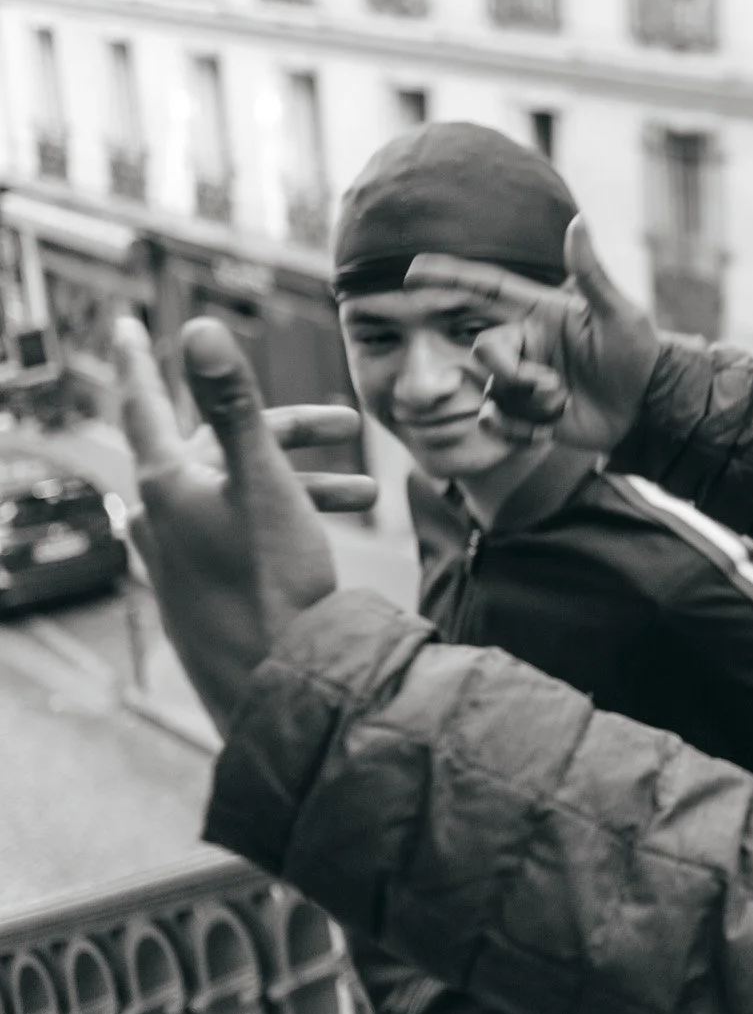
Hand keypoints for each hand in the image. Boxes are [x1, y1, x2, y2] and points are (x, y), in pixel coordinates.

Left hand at [114, 317, 341, 731]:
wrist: (278, 685)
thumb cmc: (273, 583)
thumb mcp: (266, 481)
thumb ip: (235, 403)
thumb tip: (199, 329)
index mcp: (166, 483)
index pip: (146, 402)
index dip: (140, 360)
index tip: (125, 328)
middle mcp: (158, 517)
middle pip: (215, 447)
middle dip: (287, 432)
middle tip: (347, 429)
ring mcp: (174, 559)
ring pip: (234, 492)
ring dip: (299, 482)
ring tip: (366, 498)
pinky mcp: (198, 592)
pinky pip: (234, 531)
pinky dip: (278, 516)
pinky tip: (321, 537)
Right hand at [405, 217, 656, 451]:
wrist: (648, 408)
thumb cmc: (638, 355)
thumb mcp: (619, 314)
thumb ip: (591, 273)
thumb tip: (579, 220)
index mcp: (540, 313)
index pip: (485, 289)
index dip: (449, 277)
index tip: (411, 270)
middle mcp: (525, 343)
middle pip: (484, 351)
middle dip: (511, 372)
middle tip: (554, 387)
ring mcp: (522, 379)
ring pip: (493, 391)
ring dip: (529, 404)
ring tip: (565, 403)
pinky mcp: (524, 413)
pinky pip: (497, 421)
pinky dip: (522, 428)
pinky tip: (552, 428)